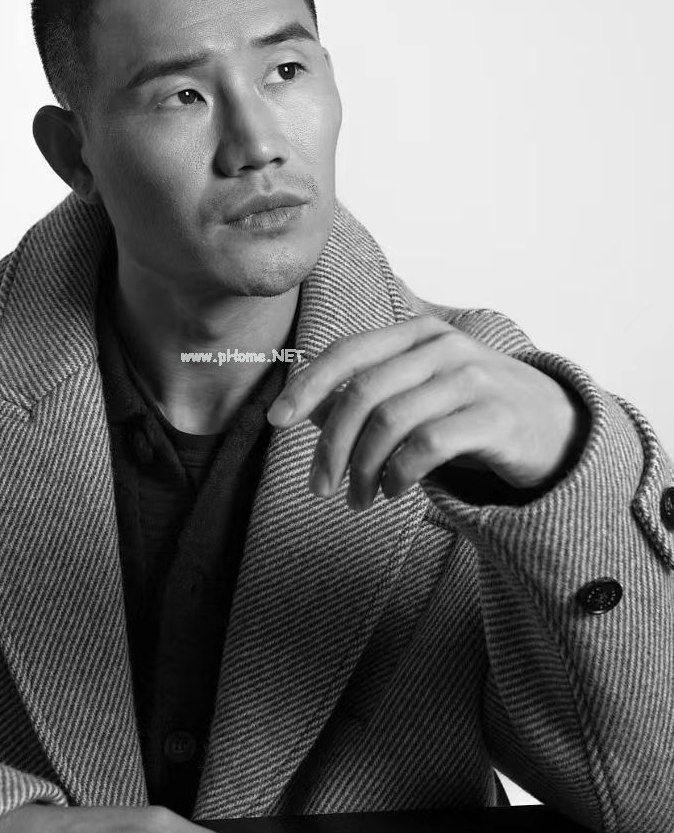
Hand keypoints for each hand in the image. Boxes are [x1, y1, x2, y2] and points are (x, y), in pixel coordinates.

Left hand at [266, 316, 585, 509]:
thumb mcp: (419, 390)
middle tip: (321, 487)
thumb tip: (305, 407)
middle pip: (362, 392)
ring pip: (391, 421)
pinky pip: (428, 445)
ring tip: (360, 500)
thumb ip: (367, 393)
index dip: (306, 385)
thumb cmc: (472, 409)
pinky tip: (396, 492)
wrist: (556, 425)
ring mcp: (473, 379)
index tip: (276, 420)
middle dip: (332, 446)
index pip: (347, 351)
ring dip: (365, 469)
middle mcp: (444, 347)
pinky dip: (400, 474)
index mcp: (417, 333)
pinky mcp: (496, 417)